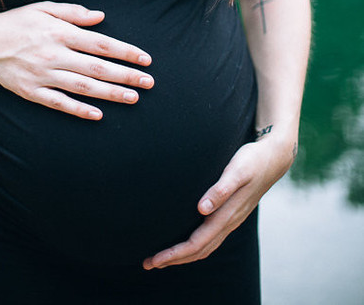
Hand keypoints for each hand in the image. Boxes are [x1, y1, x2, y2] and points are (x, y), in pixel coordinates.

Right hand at [0, 0, 153, 119]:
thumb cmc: (17, 22)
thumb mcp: (44, 8)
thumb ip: (73, 12)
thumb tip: (100, 16)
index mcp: (59, 32)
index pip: (101, 44)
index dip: (126, 52)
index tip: (145, 59)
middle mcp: (54, 54)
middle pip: (97, 68)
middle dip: (126, 76)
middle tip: (148, 83)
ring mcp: (43, 75)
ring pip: (83, 87)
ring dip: (110, 93)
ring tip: (132, 98)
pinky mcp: (32, 92)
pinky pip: (59, 103)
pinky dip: (79, 110)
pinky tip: (98, 115)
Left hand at [142, 135, 294, 268]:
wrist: (274, 158)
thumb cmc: (252, 161)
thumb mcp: (237, 170)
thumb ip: (220, 189)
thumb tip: (202, 209)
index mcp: (227, 215)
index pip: (197, 243)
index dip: (175, 254)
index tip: (155, 259)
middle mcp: (229, 222)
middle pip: (199, 251)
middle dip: (174, 259)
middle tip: (148, 263)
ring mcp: (232, 220)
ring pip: (206, 247)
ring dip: (183, 255)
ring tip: (162, 257)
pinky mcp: (232, 214)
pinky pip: (211, 238)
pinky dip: (195, 246)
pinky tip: (186, 241)